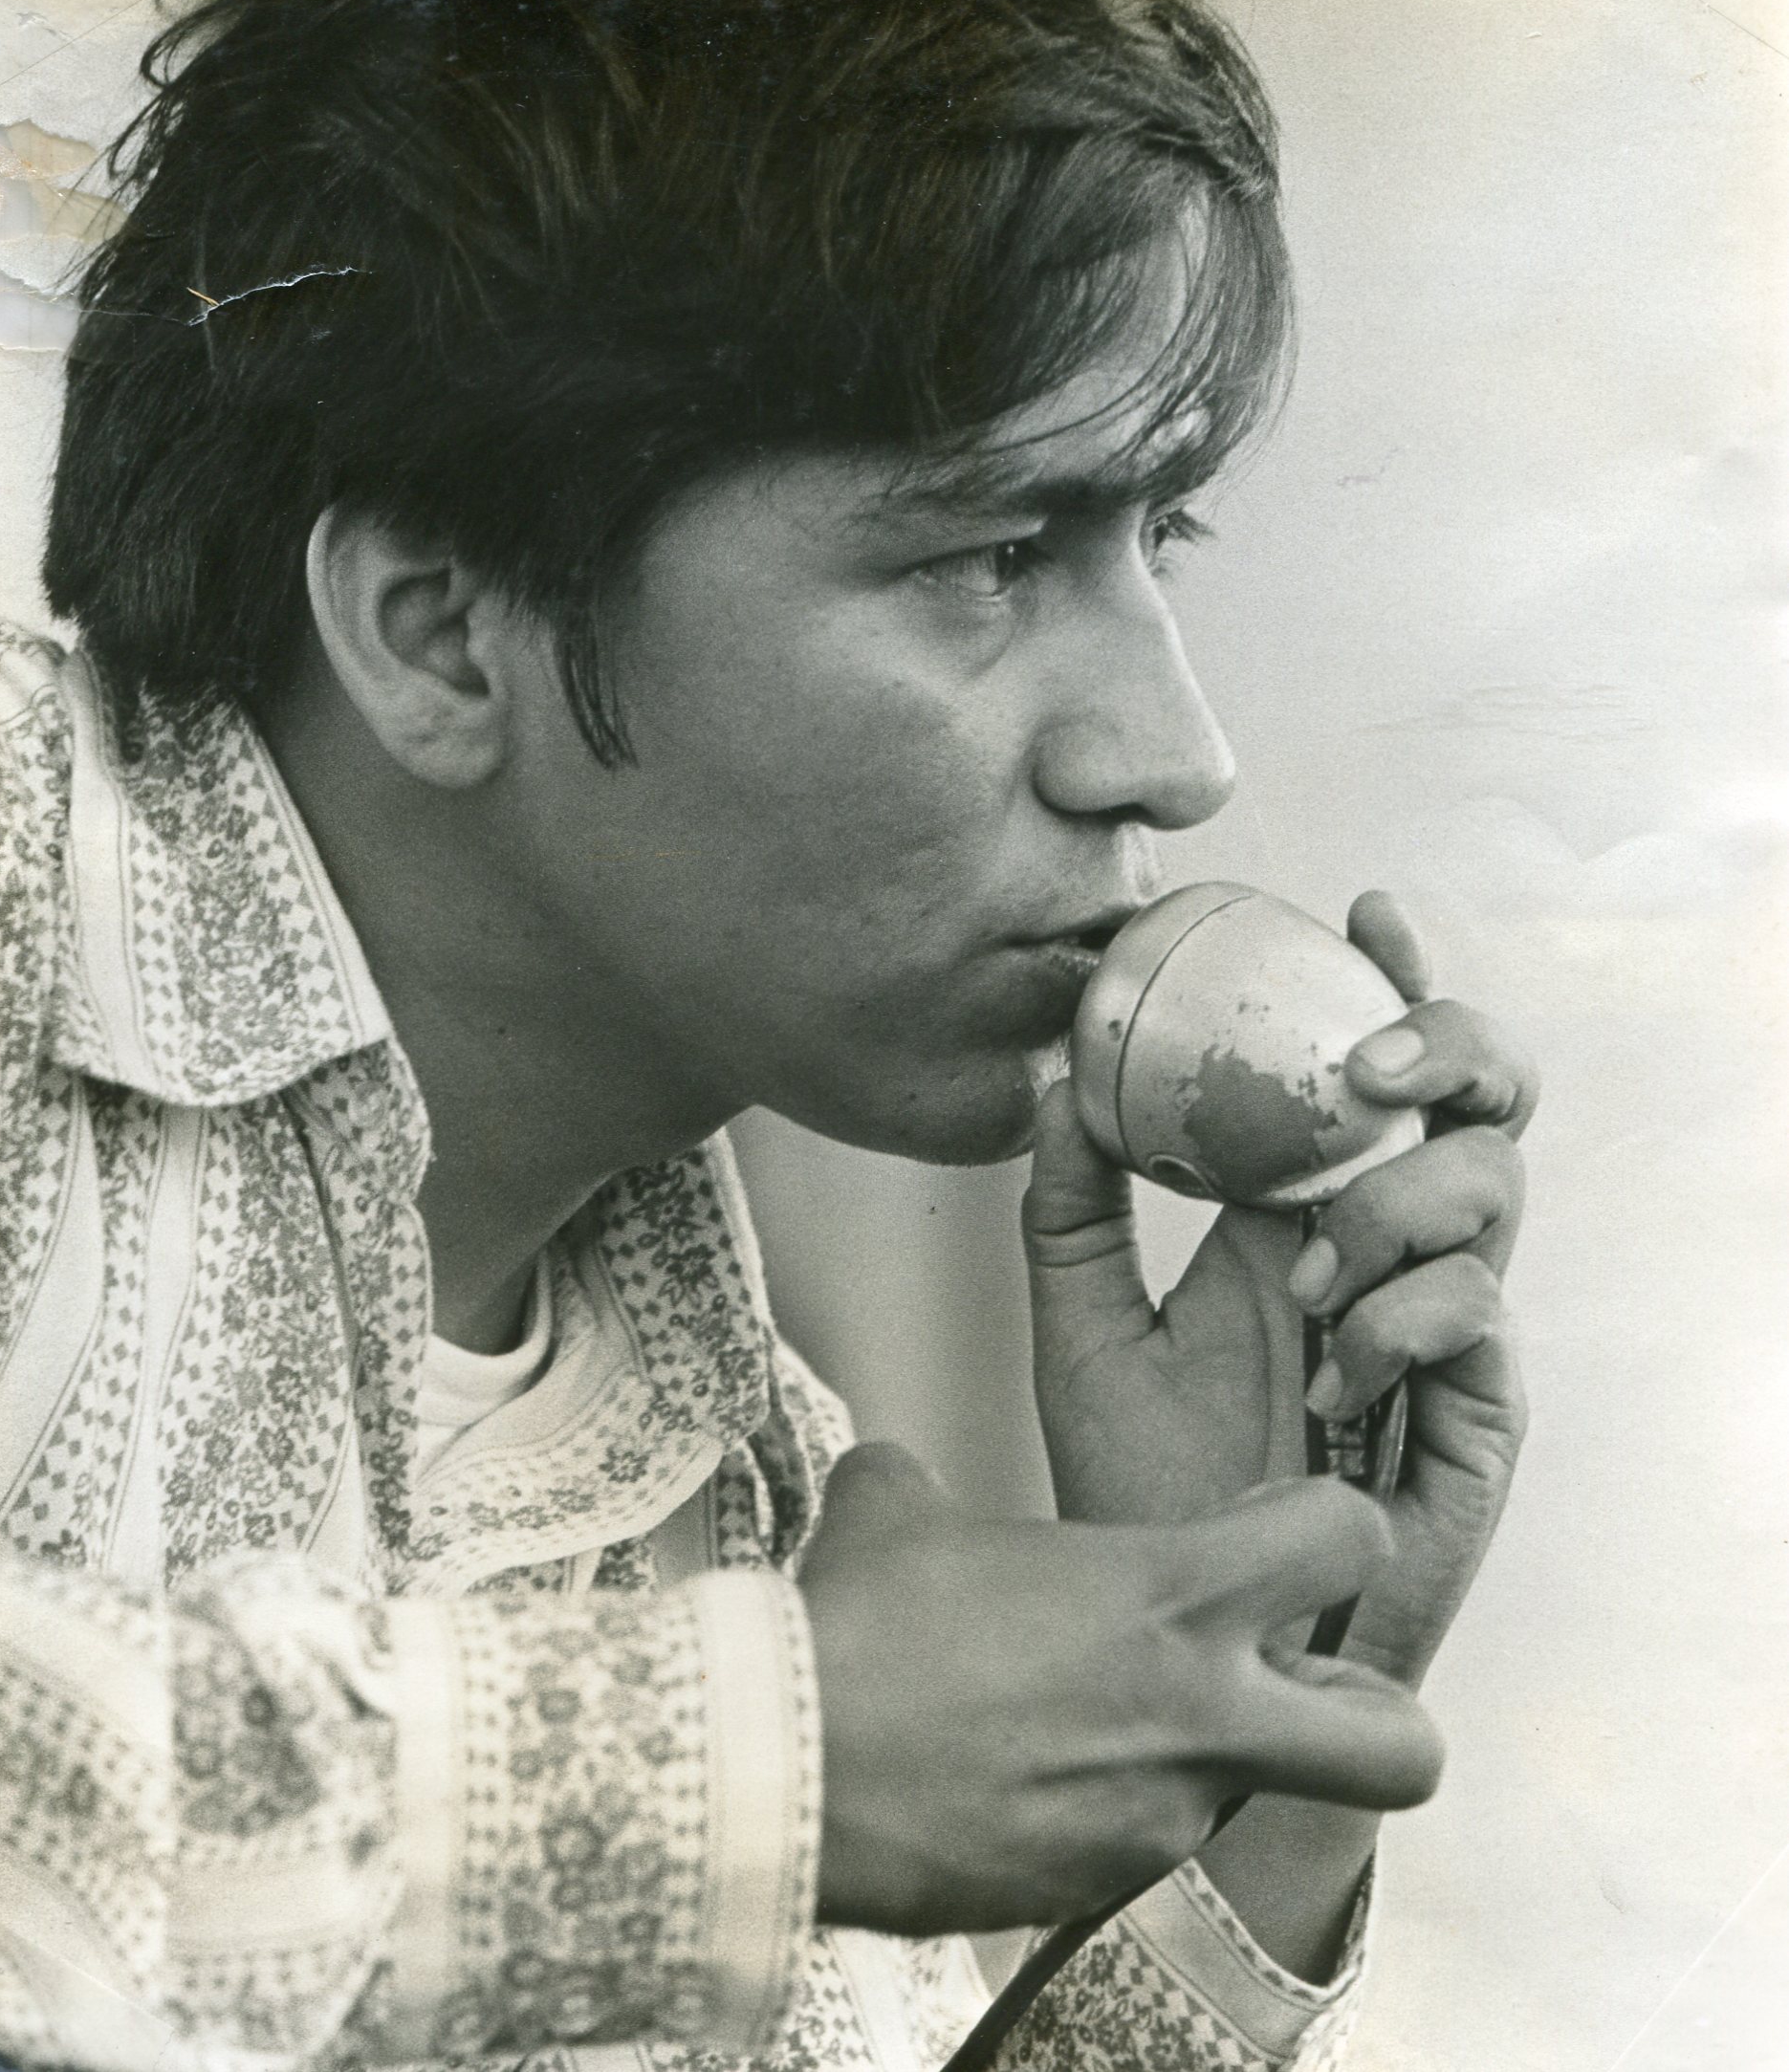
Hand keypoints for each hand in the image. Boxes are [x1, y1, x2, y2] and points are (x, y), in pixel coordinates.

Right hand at [800, 1442, 1441, 1936]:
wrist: (786, 1774)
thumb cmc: (856, 1635)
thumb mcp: (899, 1510)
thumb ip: (930, 1487)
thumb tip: (899, 1485)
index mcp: (1171, 1597)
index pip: (1349, 1540)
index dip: (1333, 1522)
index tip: (1282, 1526)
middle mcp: (1197, 1719)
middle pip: (1400, 1747)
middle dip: (1377, 1719)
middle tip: (1305, 1685)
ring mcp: (1155, 1821)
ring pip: (1248, 1798)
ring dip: (1197, 1759)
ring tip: (1086, 1721)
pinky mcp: (1094, 1892)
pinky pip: (1140, 1848)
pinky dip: (1102, 1813)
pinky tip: (1019, 1778)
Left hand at [1028, 890, 1537, 1688]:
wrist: (1190, 1631)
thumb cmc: (1146, 1488)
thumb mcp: (1084, 1328)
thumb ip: (1072, 1205)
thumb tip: (1055, 1075)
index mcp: (1308, 1211)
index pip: (1379, 1070)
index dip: (1395, 981)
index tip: (1363, 912)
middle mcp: (1389, 1250)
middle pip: (1480, 1103)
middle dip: (1447, 1049)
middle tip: (1368, 1064)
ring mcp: (1442, 1326)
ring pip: (1489, 1189)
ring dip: (1392, 1206)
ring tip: (1307, 1282)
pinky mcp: (1474, 1411)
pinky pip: (1478, 1315)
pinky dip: (1401, 1318)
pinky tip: (1330, 1372)